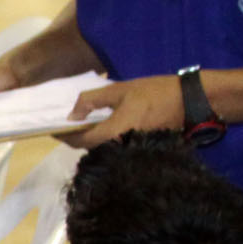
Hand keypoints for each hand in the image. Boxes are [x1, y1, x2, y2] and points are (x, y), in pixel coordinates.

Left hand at [60, 74, 181, 147]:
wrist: (189, 102)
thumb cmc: (155, 92)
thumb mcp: (120, 90)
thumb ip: (92, 100)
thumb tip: (72, 114)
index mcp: (115, 133)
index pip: (81, 141)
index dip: (65, 136)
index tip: (53, 129)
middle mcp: (122, 149)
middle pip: (91, 149)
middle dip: (77, 138)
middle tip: (67, 125)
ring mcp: (132, 153)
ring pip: (103, 151)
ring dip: (91, 140)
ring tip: (82, 126)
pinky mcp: (140, 152)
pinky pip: (116, 150)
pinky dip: (105, 141)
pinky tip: (102, 128)